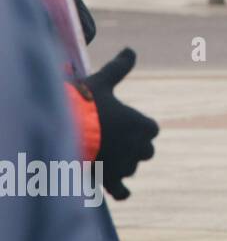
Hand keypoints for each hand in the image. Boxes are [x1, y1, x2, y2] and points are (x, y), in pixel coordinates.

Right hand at [83, 48, 158, 199]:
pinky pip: (122, 191)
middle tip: (116, 142)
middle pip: (147, 151)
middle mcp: (137, 146)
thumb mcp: (100, 82)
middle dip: (135, 148)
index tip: (127, 125)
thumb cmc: (82, 103)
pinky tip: (117, 189)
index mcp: (140, 124)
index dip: (141, 128)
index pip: (151, 129)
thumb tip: (131, 50)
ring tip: (107, 159)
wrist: (61, 131)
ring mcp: (124, 164)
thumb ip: (118, 68)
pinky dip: (121, 191)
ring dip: (124, 165)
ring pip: (133, 169)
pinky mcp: (108, 179)